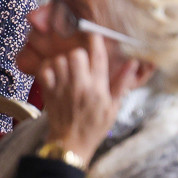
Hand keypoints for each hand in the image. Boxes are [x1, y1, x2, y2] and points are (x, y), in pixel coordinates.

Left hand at [39, 34, 138, 163]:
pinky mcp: (48, 92)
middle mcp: (80, 85)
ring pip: (59, 60)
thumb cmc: (94, 126)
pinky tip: (54, 73)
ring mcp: (62, 88)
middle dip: (79, 54)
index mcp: (98, 89)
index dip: (96, 40)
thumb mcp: (113, 107)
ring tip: (67, 70)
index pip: (98, 57)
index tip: (93, 33)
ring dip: (63, 61)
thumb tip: (133, 63)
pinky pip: (44, 69)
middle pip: (76, 55)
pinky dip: (47, 67)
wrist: (71, 144)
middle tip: (80, 62)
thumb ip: (122, 83)